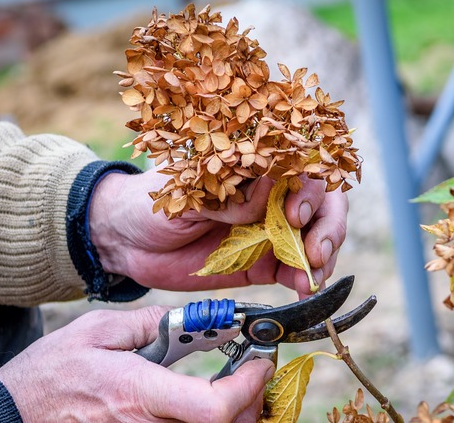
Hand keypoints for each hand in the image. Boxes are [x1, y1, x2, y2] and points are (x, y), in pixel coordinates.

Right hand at [0, 306, 274, 421]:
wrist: (14, 413)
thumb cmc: (51, 373)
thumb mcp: (98, 330)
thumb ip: (150, 323)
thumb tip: (192, 320)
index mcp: (139, 392)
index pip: (214, 406)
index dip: (248, 386)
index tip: (260, 362)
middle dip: (251, 401)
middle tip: (255, 371)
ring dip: (235, 413)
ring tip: (237, 384)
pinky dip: (210, 420)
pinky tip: (209, 402)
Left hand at [89, 168, 347, 297]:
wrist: (126, 241)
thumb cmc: (154, 201)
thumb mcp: (188, 190)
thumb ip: (228, 195)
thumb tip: (268, 192)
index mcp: (254, 167)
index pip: (301, 167)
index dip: (309, 190)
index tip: (295, 214)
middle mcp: (269, 195)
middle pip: (321, 202)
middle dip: (327, 226)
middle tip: (316, 252)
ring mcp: (269, 229)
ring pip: (314, 237)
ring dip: (323, 255)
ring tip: (313, 276)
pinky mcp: (262, 263)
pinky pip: (294, 269)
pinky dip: (306, 278)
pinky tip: (304, 288)